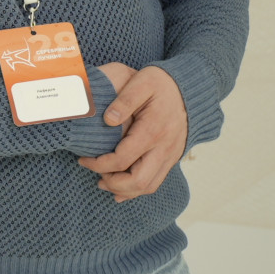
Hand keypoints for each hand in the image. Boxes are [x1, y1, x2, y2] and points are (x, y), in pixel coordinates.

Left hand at [78, 65, 186, 201]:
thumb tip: (108, 120)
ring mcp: (170, 155)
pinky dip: (138, 188)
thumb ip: (125, 100)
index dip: (99, 164)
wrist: (191, 89)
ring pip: (149, 185)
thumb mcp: (142, 82)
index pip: (122, 159)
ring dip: (125, 190)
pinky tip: (123, 188)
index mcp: (152, 131)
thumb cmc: (162, 84)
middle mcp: (164, 148)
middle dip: (113, 184)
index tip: (83, 159)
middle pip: (138, 181)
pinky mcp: (172, 157)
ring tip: (104, 183)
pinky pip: (156, 180)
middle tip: (95, 176)